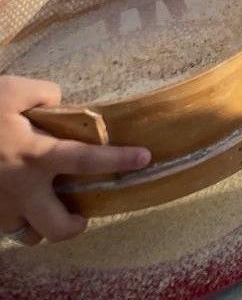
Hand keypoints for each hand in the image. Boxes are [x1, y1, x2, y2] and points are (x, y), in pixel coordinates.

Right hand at [0, 76, 149, 243]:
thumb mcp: (12, 89)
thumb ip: (43, 93)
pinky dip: (13, 220)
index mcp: (34, 155)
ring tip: (47, 208)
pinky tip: (17, 201)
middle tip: (82, 215)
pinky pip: (2, 227)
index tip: (145, 158)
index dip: (119, 160)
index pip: (87, 160)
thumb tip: (58, 100)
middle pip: (57, 227)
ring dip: (40, 225)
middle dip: (74, 227)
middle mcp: (18, 188)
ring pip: (26, 234)